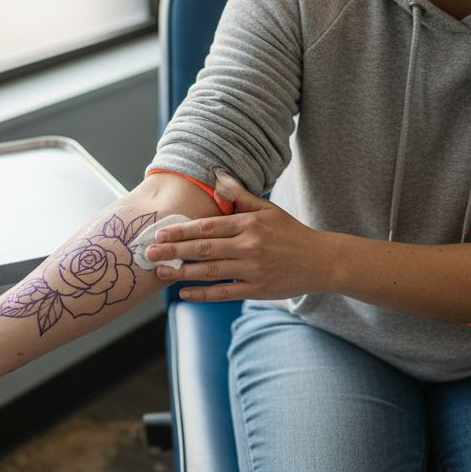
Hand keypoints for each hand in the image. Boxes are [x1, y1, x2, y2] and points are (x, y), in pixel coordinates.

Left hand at [145, 171, 330, 301]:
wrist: (320, 261)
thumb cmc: (291, 233)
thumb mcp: (268, 209)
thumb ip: (240, 195)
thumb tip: (217, 176)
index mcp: (249, 223)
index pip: (208, 226)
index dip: (181, 230)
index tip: (160, 233)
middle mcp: (249, 245)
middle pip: (203, 248)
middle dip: (173, 251)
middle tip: (150, 253)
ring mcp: (252, 269)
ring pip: (210, 271)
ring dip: (182, 272)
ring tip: (161, 272)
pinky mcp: (257, 289)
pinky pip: (224, 292)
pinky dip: (203, 294)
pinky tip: (184, 294)